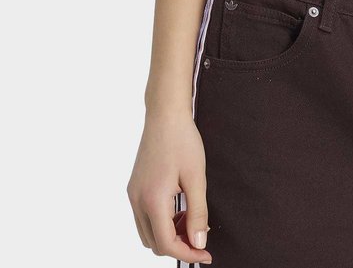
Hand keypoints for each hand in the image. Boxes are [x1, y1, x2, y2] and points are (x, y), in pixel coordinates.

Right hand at [127, 108, 212, 261]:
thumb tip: (199, 243)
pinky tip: (178, 208)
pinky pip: (144, 217)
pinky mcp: (134, 188)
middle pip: (154, 243)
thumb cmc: (183, 140)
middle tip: (200, 235)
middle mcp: (137, 201)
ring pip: (147, 233)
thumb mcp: (196, 177)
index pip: (167, 244)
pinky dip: (160, 222)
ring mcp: (132, 194)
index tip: (206, 253)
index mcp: (152, 200)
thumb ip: (197, 213)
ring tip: (190, 219)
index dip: (188, 253)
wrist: (165, 114)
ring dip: (168, 234)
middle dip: (178, 245)